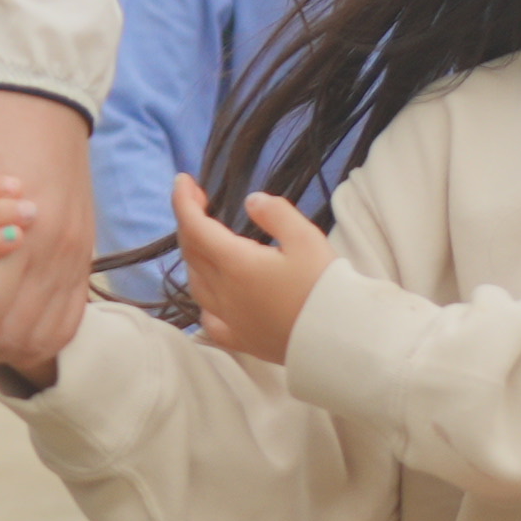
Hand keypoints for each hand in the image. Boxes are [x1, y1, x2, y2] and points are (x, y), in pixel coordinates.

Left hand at [166, 180, 335, 366]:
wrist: (338, 338)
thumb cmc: (323, 285)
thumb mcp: (306, 238)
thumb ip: (275, 214)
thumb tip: (252, 201)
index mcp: (236, 263)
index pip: (195, 227)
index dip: (183, 201)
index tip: (182, 180)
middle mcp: (223, 292)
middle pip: (192, 253)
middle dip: (189, 222)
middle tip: (199, 201)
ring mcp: (229, 319)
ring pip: (196, 284)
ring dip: (194, 258)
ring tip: (205, 242)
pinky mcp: (240, 340)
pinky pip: (209, 320)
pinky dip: (204, 301)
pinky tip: (212, 296)